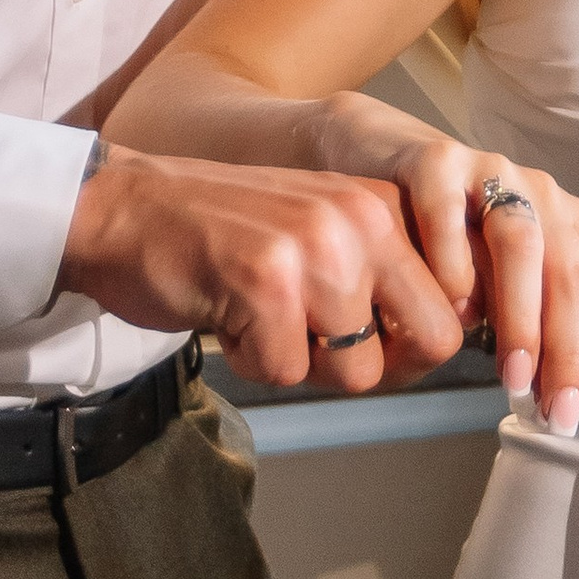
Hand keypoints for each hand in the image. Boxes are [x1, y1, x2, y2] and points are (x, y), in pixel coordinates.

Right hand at [56, 144, 467, 392]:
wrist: (125, 208)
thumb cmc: (220, 234)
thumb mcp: (321, 233)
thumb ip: (379, 276)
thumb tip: (439, 346)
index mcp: (383, 207)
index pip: (452, 308)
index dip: (414, 348)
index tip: (373, 348)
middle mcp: (362, 220)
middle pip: (430, 342)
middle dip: (377, 365)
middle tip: (319, 348)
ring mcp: (316, 249)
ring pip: (356, 369)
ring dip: (305, 364)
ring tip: (262, 318)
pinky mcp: (265, 282)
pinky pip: (284, 371)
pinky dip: (252, 362)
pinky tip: (227, 317)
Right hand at [380, 142, 578, 433]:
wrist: (378, 156)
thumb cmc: (440, 233)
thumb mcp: (490, 276)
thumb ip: (518, 317)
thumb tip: (540, 394)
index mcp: (562, 222)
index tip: (566, 411)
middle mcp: (537, 193)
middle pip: (568, 272)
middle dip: (563, 346)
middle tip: (544, 405)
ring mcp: (489, 169)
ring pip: (521, 244)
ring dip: (522, 315)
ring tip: (511, 372)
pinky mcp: (436, 161)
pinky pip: (449, 214)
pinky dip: (454, 263)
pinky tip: (452, 310)